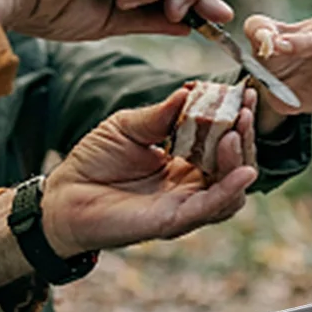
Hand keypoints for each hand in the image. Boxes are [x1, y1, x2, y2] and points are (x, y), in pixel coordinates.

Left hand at [40, 87, 256, 254]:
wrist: (64, 196)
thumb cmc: (95, 161)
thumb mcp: (128, 126)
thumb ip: (160, 114)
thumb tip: (190, 90)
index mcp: (184, 160)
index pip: (221, 139)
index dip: (237, 117)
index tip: (246, 93)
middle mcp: (191, 184)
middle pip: (233, 163)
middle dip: (244, 136)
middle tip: (246, 109)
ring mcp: (185, 204)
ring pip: (230, 189)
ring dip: (240, 161)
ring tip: (235, 134)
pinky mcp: (173, 221)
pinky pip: (209, 208)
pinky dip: (229, 191)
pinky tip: (243, 172)